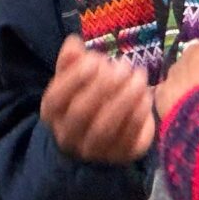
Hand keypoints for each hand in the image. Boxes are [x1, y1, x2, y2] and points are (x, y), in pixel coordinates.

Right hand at [41, 35, 156, 165]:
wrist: (97, 139)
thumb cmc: (84, 99)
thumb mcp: (73, 80)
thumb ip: (71, 61)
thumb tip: (73, 42)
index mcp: (52, 114)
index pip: (55, 99)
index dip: (74, 79)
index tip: (96, 60)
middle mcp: (68, 136)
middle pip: (80, 114)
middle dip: (104, 87)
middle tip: (124, 66)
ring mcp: (93, 151)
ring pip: (105, 129)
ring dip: (124, 100)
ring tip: (139, 78)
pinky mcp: (119, 157)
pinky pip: (129, 139)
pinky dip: (139, 116)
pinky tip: (146, 96)